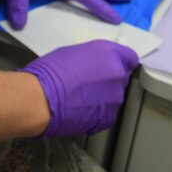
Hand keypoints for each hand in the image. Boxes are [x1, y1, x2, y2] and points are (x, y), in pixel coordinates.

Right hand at [19, 40, 138, 136]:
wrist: (41, 99)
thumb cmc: (50, 71)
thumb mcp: (72, 53)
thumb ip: (91, 59)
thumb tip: (93, 66)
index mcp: (109, 54)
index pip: (129, 57)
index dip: (120, 61)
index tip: (111, 66)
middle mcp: (117, 75)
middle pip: (120, 78)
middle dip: (108, 80)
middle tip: (88, 83)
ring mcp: (114, 99)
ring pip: (113, 97)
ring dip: (102, 97)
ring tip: (80, 99)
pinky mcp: (107, 119)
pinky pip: (106, 113)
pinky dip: (96, 112)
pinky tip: (79, 110)